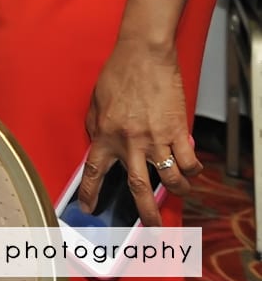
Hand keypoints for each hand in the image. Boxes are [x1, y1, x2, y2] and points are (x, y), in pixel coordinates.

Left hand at [77, 35, 200, 223]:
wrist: (143, 55)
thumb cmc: (118, 74)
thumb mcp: (95, 102)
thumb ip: (95, 127)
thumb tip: (97, 145)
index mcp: (104, 134)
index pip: (94, 171)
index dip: (89, 192)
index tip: (88, 207)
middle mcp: (129, 141)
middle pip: (136, 187)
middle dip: (143, 211)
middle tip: (149, 225)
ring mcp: (155, 138)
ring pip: (168, 179)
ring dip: (175, 192)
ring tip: (176, 193)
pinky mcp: (176, 131)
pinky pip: (188, 161)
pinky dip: (191, 170)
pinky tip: (189, 170)